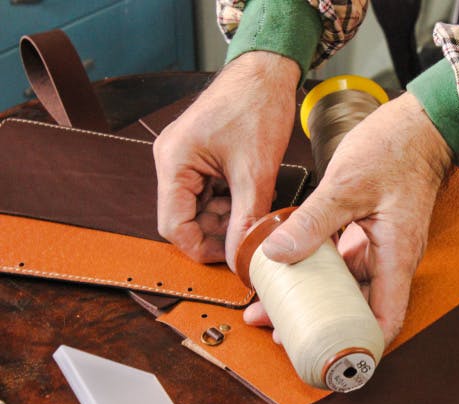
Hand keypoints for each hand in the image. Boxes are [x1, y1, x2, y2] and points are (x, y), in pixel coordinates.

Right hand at [153, 52, 299, 267]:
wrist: (267, 70)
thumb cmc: (256, 105)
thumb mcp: (255, 170)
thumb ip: (247, 217)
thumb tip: (241, 255)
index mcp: (173, 162)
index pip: (173, 225)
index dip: (201, 248)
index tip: (230, 258)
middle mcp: (171, 161)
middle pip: (184, 218)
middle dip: (217, 232)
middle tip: (249, 236)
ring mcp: (185, 158)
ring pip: (199, 207)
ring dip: (225, 218)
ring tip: (255, 214)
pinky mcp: (200, 156)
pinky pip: (209, 192)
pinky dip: (229, 202)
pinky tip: (251, 199)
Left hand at [244, 92, 452, 346]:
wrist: (419, 123)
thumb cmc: (397, 149)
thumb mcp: (347, 185)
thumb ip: (312, 221)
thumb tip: (277, 254)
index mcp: (396, 256)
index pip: (385, 320)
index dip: (357, 345)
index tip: (322, 355)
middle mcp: (391, 259)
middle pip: (357, 308)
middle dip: (318, 321)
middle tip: (276, 325)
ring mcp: (381, 246)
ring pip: (346, 284)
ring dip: (314, 293)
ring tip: (274, 299)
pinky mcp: (371, 231)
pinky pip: (343, 260)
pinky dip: (318, 266)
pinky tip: (291, 263)